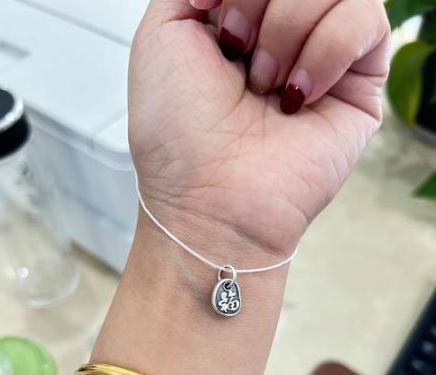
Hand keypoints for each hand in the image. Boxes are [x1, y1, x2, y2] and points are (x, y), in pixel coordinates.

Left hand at [128, 0, 389, 258]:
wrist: (208, 199)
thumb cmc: (178, 134)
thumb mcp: (164, 31)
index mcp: (241, 14)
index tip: (213, 25)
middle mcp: (285, 30)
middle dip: (258, 1)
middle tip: (236, 54)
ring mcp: (324, 55)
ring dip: (287, 28)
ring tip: (265, 85)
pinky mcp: (359, 84)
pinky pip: (367, 18)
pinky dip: (324, 51)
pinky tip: (297, 95)